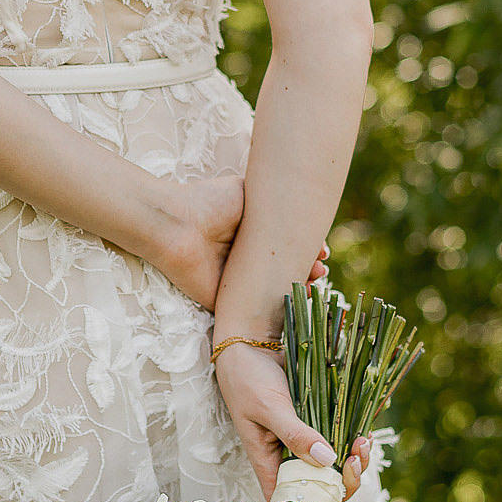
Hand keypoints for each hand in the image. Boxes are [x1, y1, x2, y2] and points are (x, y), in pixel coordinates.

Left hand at [153, 177, 330, 309]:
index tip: (322, 250)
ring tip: (313, 277)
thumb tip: (302, 212)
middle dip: (307, 268)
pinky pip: (258, 309)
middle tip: (320, 267)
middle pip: (284, 269)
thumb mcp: (248, 192)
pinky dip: (279, 305)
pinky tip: (297, 297)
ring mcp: (238, 282)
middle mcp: (246, 260)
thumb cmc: (210, 202)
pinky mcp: (228, 302)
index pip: (286, 246)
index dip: (307, 249)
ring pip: (276, 290)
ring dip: (298, 286)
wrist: (179, 225)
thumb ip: (272, 203)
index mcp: (250, 235)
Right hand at [211, 342, 371, 501]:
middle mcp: (289, 458)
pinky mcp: (317, 424)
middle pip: (322, 487)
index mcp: (269, 464)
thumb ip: (295, 434)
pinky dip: (353, 441)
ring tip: (362, 442)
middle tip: (354, 458)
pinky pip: (340, 441)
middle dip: (344, 481)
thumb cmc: (247, 379)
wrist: (251, 346)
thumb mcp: (268, 408)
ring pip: (335, 466)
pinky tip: (363, 432)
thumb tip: (327, 460)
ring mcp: (305, 441)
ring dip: (353, 460)